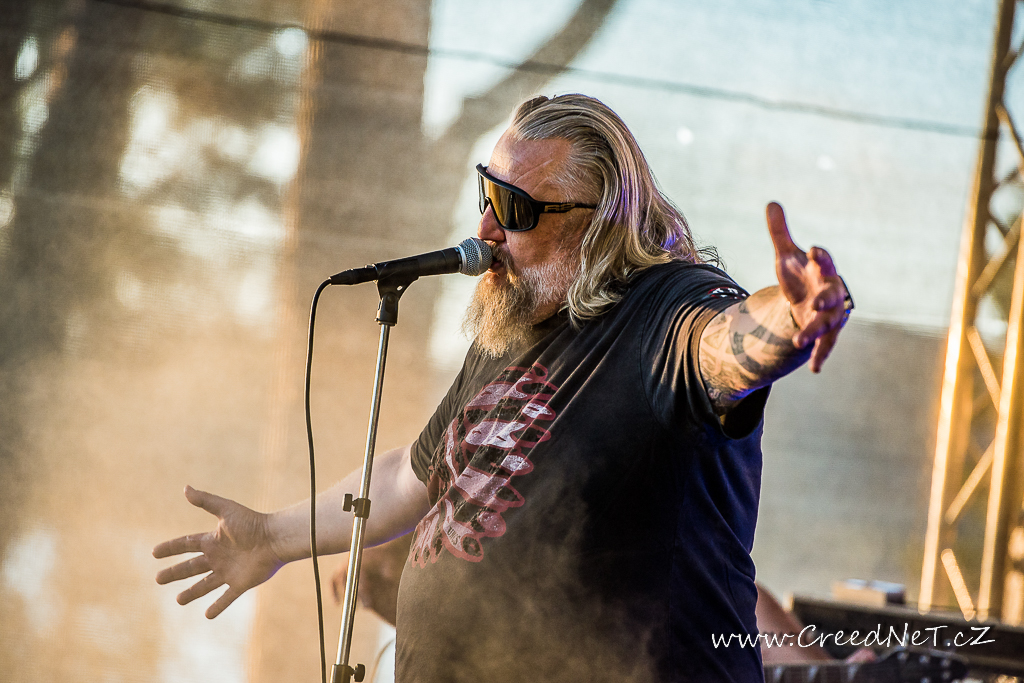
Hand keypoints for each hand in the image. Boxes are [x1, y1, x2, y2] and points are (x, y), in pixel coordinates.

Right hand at [153, 485, 283, 618]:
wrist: (275, 539)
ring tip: (178, 600)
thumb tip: (185, 488)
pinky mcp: (241, 583)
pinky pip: (227, 597)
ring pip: (205, 584)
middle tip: (158, 579)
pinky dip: (218, 606)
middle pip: (191, 567)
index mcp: (213, 540)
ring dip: (192, 593)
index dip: (170, 548)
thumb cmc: (252, 523)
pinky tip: (208, 615)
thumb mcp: (226, 509)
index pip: (186, 544)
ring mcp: (229, 571)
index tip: (154, 552)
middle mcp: (218, 557)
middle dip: (175, 573)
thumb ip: (206, 501)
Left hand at [766, 202, 849, 372]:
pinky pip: (827, 345)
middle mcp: (831, 291)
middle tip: (816, 303)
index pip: (823, 260)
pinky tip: (814, 369)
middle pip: (832, 295)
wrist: (808, 298)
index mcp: (821, 270)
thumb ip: (780, 232)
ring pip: (828, 323)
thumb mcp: (786, 255)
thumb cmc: (800, 274)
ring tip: (798, 341)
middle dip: (826, 300)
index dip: (819, 256)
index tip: (812, 251)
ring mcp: (830, 314)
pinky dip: (820, 356)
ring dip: (815, 332)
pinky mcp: (826, 331)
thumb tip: (771, 203)